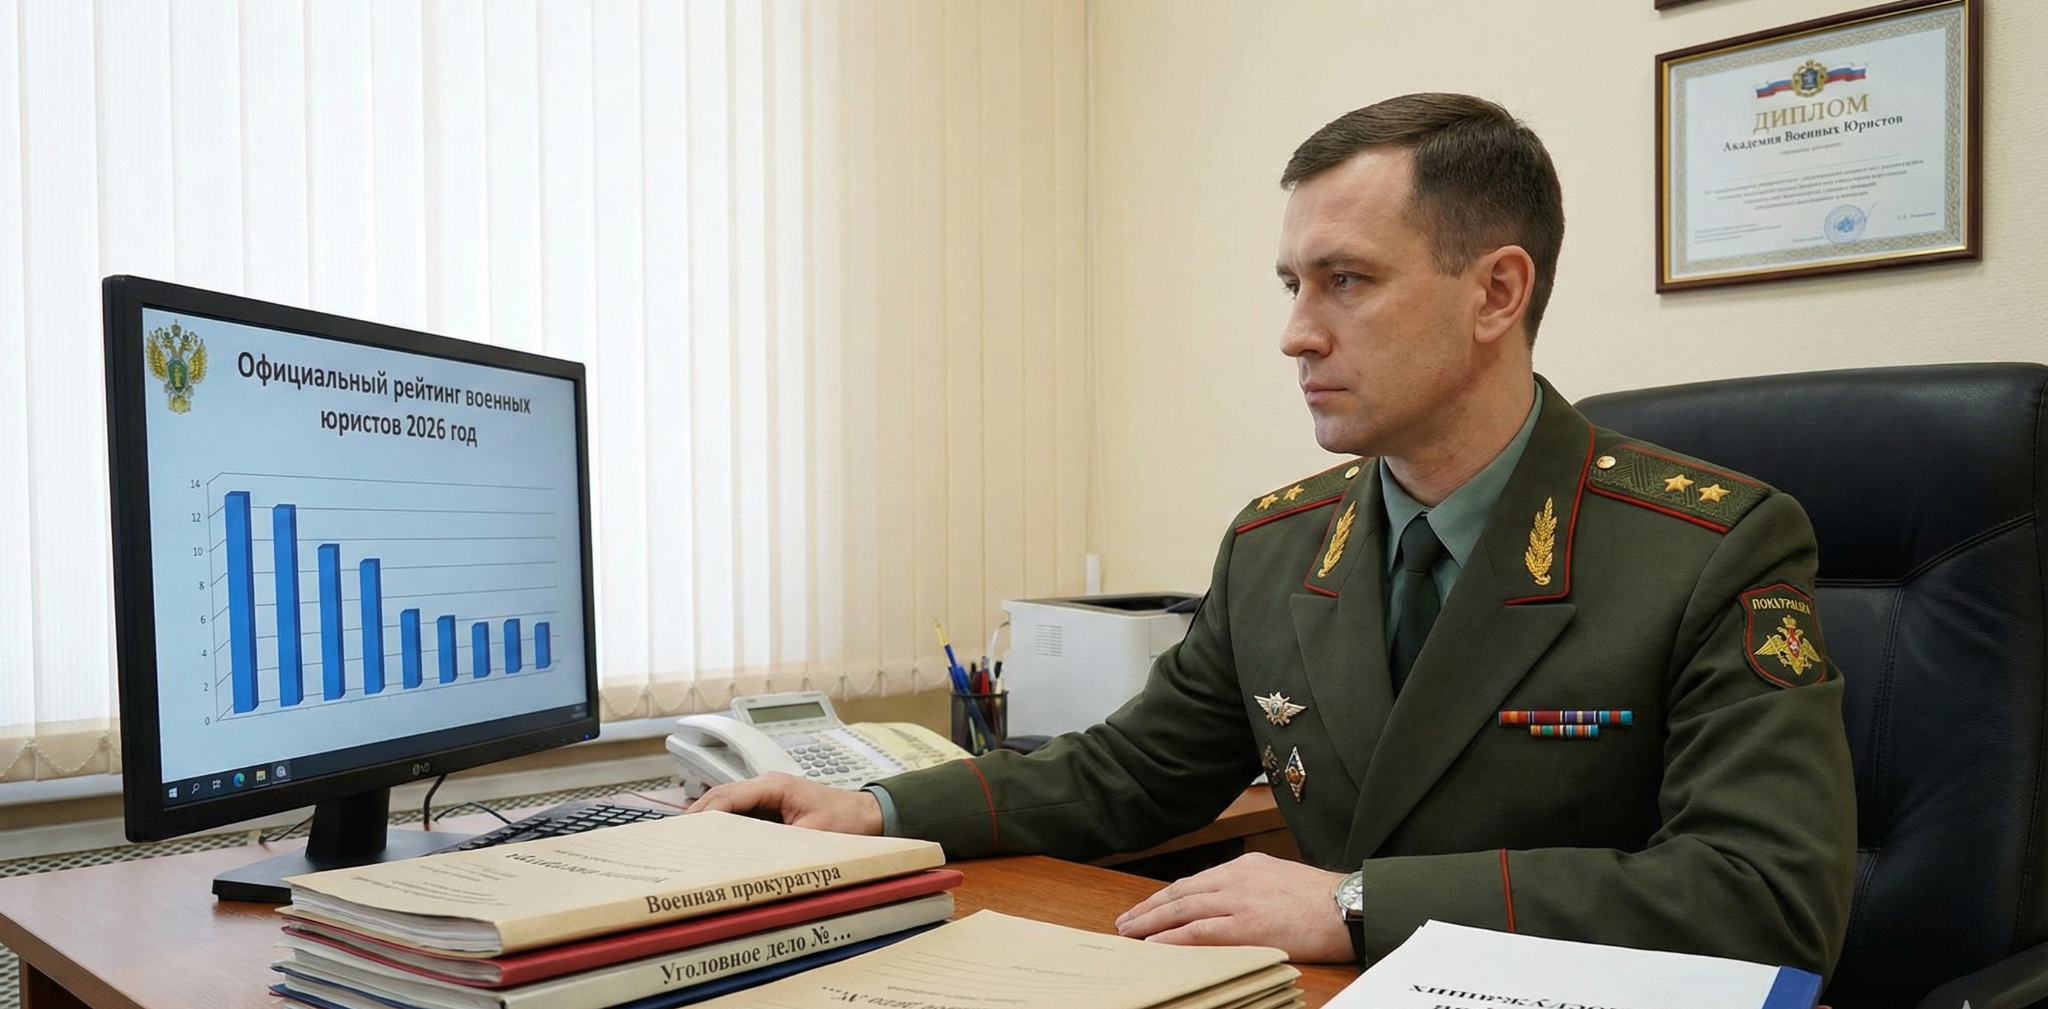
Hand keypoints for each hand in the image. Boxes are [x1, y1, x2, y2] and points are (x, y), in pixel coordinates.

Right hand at [686, 773, 885, 834]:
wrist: (868, 814)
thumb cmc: (846, 820)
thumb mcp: (812, 837)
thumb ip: (780, 844)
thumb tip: (750, 856)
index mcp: (775, 786)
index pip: (729, 796)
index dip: (706, 813)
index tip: (687, 830)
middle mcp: (768, 784)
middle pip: (722, 795)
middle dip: (698, 814)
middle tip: (676, 837)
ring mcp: (769, 792)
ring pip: (728, 801)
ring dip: (709, 817)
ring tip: (687, 839)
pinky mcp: (772, 804)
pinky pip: (741, 810)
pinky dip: (724, 821)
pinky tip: (714, 838)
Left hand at [1113, 852, 1352, 962]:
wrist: (1349, 906)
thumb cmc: (1322, 900)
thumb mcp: (1280, 879)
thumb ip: (1250, 887)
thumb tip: (1226, 903)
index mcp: (1245, 866)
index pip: (1194, 882)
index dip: (1166, 897)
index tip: (1148, 907)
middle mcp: (1236, 877)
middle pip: (1180, 892)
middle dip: (1149, 908)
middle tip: (1125, 922)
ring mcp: (1239, 900)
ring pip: (1182, 909)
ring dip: (1151, 922)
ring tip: (1130, 933)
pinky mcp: (1246, 924)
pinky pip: (1198, 931)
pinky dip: (1172, 938)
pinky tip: (1154, 944)